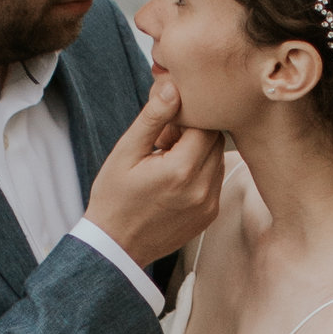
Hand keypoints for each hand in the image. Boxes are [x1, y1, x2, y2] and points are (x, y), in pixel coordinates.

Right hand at [84, 75, 224, 266]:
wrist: (116, 245)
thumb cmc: (115, 196)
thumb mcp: (125, 153)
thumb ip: (152, 118)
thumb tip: (172, 88)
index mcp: (181, 170)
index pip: (205, 125)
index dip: (185, 120)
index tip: (163, 130)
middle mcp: (202, 188)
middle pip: (216, 141)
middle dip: (194, 134)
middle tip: (164, 144)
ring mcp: (209, 204)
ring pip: (218, 159)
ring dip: (198, 153)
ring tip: (168, 163)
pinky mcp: (210, 215)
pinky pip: (215, 181)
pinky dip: (200, 173)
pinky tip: (174, 181)